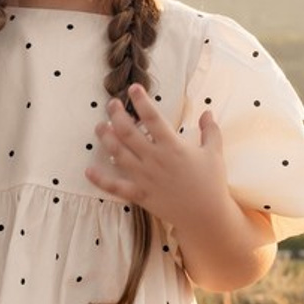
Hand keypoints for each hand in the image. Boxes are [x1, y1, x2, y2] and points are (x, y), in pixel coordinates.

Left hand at [84, 83, 228, 229]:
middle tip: (111, 104)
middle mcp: (155, 159)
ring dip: (106, 139)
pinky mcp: (139, 194)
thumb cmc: (211, 183)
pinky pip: (116, 187)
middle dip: (117, 115)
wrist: (206, 216)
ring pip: (118, 154)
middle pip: (128, 132)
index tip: (133, 88)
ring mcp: (145, 177)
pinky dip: (100, 179)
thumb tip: (207, 111)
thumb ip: (210, 130)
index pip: (153, 118)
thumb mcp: (214, 153)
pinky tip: (88, 170)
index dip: (141, 101)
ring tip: (100, 126)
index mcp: (173, 146)